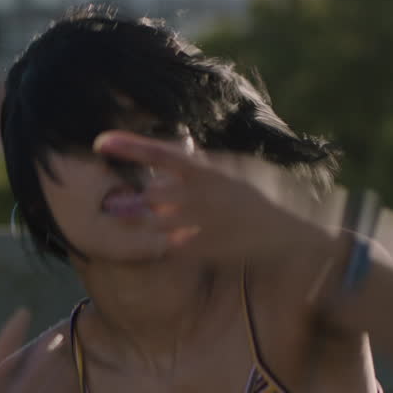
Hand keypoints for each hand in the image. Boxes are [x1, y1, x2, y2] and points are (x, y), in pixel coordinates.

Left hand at [93, 130, 333, 261]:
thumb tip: (172, 151)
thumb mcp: (232, 170)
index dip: (129, 146)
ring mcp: (204, 223)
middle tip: (114, 197)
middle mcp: (203, 194)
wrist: (292, 235)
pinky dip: (164, 242)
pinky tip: (165, 239)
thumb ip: (198, 164)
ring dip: (142, 221)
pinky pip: (172, 247)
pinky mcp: (206, 250)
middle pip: (151, 193)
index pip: (161, 153)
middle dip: (131, 196)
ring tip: (132, 217)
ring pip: (156, 222)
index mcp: (209, 169)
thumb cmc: (260, 196)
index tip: (100, 141)